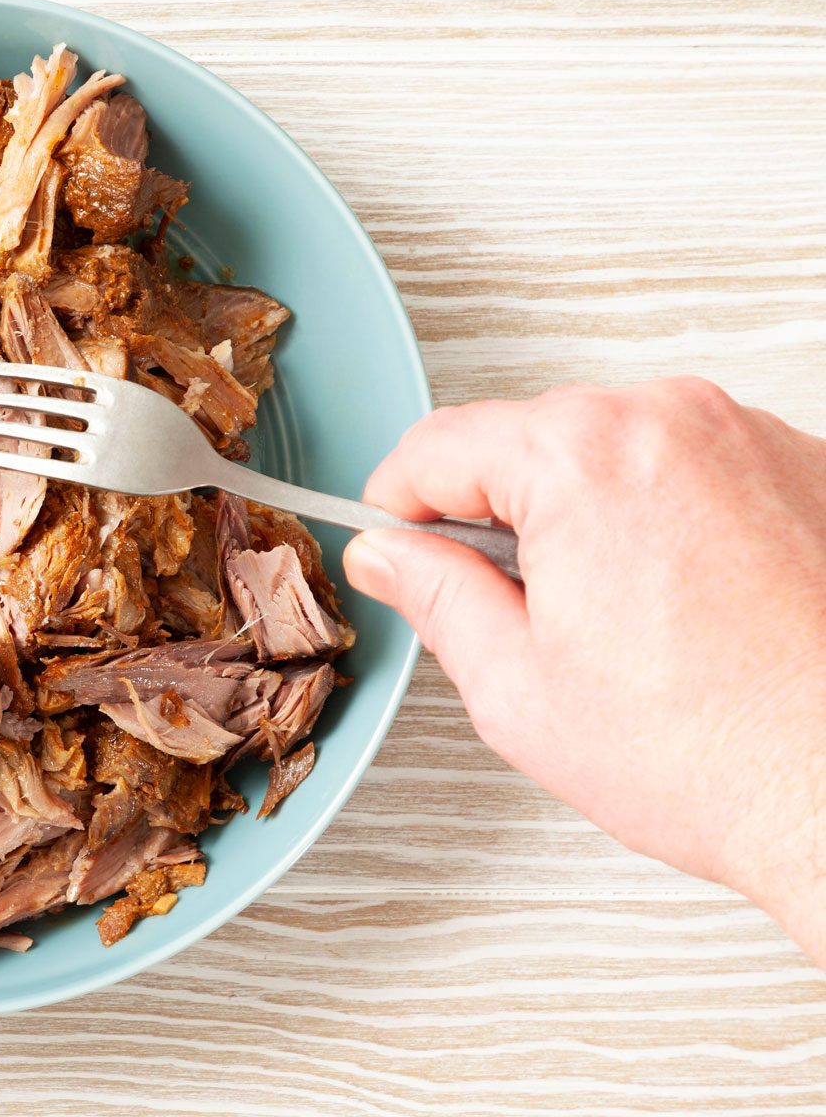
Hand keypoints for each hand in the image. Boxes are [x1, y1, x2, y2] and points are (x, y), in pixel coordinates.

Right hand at [343, 377, 825, 964]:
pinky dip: (669, 520)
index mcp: (580, 458)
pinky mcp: (807, 467)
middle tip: (511, 610)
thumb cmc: (714, 753)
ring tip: (614, 622)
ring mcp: (750, 437)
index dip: (396, 504)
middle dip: (501, 512)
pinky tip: (683, 608)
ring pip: (614, 451)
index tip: (393, 542)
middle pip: (529, 439)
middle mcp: (671, 420)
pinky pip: (694, 469)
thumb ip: (433, 597)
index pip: (438, 445)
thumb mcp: (516, 687)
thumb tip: (390, 556)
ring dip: (588, 514)